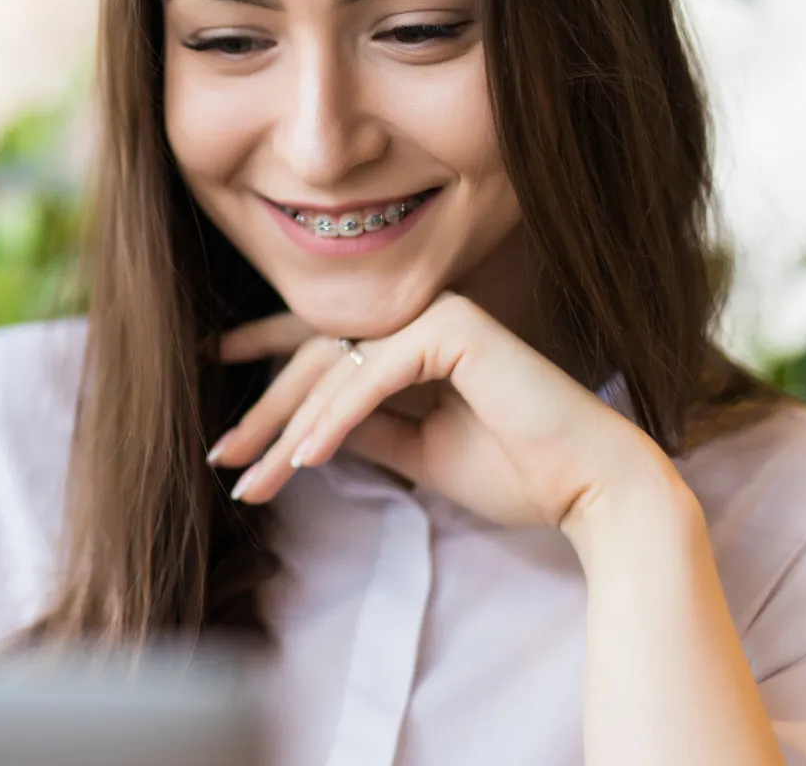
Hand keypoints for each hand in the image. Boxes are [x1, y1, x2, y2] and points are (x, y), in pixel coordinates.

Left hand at [209, 293, 678, 533]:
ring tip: (255, 478)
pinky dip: (335, 419)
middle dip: (265, 414)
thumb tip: (299, 424)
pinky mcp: (453, 327)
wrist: (593, 491)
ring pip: (336, 370)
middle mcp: (424, 315)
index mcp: (416, 339)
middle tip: (222, 457)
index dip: (263, 360)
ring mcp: (439, 313)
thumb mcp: (416, 452)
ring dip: (289, 429)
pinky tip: (305, 458)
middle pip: (318, 359)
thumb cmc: (517, 472)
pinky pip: (371, 376)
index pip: (326, 346)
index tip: (212, 384)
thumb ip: (363, 428)